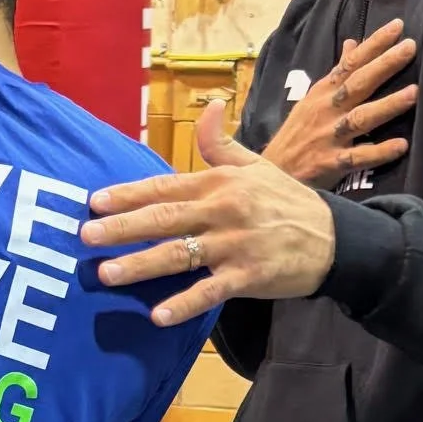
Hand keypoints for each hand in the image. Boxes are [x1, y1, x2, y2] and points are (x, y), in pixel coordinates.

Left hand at [82, 102, 337, 326]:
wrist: (336, 238)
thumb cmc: (287, 201)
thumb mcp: (257, 165)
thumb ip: (221, 143)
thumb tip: (206, 107)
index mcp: (219, 183)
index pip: (165, 186)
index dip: (128, 194)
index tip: (94, 202)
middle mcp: (223, 211)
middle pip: (164, 219)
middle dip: (122, 228)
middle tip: (86, 237)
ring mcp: (235, 245)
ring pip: (180, 255)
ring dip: (142, 266)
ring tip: (107, 274)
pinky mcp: (249, 276)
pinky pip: (210, 292)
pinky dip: (184, 304)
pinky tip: (157, 314)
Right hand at [261, 18, 416, 189]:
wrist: (273, 171)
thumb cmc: (298, 133)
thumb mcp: (312, 98)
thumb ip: (337, 73)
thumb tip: (353, 42)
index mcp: (322, 93)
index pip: (350, 64)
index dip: (373, 45)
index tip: (398, 27)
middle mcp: (326, 111)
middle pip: (358, 84)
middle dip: (384, 65)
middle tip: (410, 47)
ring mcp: (328, 137)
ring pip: (361, 118)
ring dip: (387, 105)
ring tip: (414, 93)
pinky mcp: (331, 164)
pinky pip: (358, 158)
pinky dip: (379, 152)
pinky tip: (402, 145)